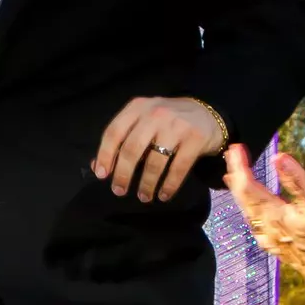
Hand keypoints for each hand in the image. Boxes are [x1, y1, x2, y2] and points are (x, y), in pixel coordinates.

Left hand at [94, 96, 226, 203]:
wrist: (207, 113)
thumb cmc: (166, 121)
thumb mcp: (142, 122)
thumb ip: (121, 140)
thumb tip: (97, 166)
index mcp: (137, 107)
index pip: (114, 132)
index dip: (105, 155)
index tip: (102, 175)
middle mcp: (155, 114)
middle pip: (132, 148)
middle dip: (123, 174)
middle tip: (119, 191)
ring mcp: (176, 125)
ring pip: (155, 161)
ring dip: (146, 183)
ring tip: (143, 197)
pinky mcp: (195, 138)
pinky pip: (178, 167)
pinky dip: (169, 185)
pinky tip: (163, 195)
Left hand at [224, 145, 304, 292]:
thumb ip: (296, 181)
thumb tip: (279, 157)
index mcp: (273, 213)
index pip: (247, 185)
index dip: (239, 166)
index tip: (235, 148)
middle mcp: (265, 226)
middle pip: (242, 198)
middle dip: (235, 175)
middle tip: (231, 156)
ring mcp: (268, 237)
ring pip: (246, 210)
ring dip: (240, 191)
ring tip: (234, 176)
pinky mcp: (275, 245)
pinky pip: (254, 222)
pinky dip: (249, 208)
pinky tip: (251, 208)